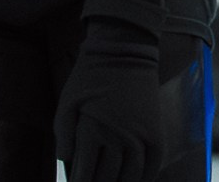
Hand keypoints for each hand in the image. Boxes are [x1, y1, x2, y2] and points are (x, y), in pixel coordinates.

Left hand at [53, 23, 161, 181]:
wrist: (125, 50)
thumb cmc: (90, 77)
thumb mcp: (66, 103)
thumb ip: (63, 136)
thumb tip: (67, 161)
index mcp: (93, 131)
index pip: (85, 176)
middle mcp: (119, 137)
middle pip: (107, 180)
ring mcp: (141, 134)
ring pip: (131, 176)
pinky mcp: (156, 129)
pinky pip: (153, 163)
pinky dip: (145, 178)